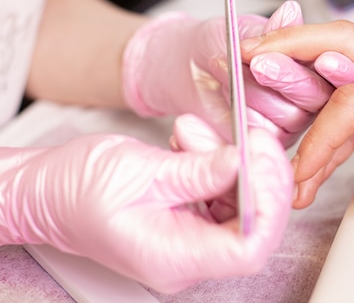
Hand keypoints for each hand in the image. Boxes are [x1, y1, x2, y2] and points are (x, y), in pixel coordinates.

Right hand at [0, 118, 292, 292]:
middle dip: (259, 177)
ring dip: (234, 164)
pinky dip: (218, 163)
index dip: (268, 206)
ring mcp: (190, 237)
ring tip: (195, 135)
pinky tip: (192, 143)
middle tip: (250, 137)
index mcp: (174, 257)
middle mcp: (188, 255)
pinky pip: (223, 192)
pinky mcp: (189, 217)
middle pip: (253, 226)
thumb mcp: (140, 172)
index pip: (248, 248)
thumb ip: (197, 172)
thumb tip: (243, 163)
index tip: (263, 161)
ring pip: (242, 204)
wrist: (46, 190)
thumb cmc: (76, 188)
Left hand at [122, 1, 334, 146]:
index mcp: (314, 64)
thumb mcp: (246, 30)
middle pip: (313, 96)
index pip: (327, 66)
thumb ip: (272, 29)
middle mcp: (309, 96)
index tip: (279, 54)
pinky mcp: (270, 141)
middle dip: (284, 78)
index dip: (304, 62)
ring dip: (254, 91)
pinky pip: (265, 132)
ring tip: (223, 66)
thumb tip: (291, 12)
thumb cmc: (223, 44)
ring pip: (289, 115)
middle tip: (256, 64)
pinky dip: (242, 112)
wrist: (190, 65)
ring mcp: (292, 121)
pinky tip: (224, 92)